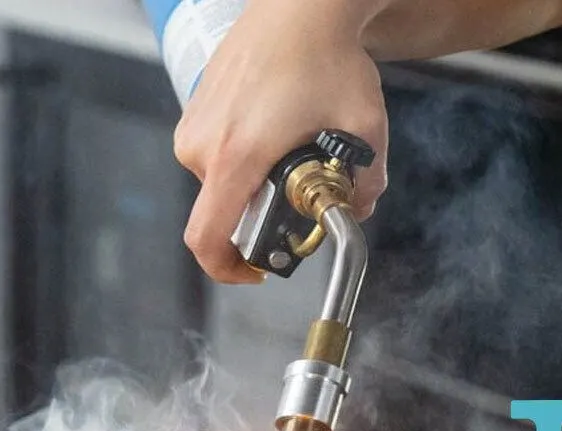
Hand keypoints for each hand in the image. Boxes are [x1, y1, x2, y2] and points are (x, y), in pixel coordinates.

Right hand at [172, 0, 388, 283]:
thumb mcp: (365, 134)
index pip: (207, 239)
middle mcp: (202, 144)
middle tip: (308, 194)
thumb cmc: (327, 58)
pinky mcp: (198, 110)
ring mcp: (195, 124)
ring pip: (227, 184)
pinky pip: (222, 156)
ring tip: (301, 153)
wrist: (301, 5)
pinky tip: (284, 134)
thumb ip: (366, 187)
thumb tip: (357, 212)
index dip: (229, 269)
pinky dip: (253, 160)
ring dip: (264, 185)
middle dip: (268, 217)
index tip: (258, 272)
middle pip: (228, 213)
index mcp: (236, 157)